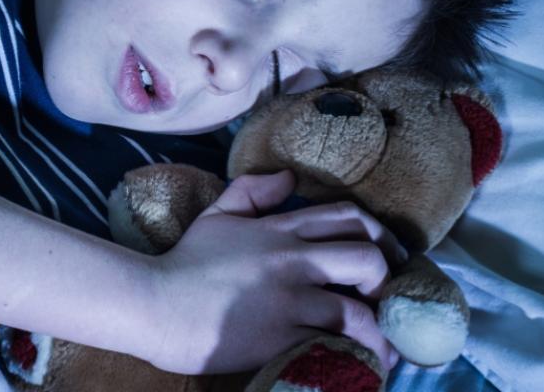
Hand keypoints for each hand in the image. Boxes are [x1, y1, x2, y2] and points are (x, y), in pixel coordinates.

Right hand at [143, 171, 403, 374]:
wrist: (154, 304)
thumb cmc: (183, 263)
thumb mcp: (216, 215)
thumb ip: (251, 191)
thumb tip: (289, 178)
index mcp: (279, 230)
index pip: (346, 217)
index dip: (379, 233)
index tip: (389, 254)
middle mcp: (292, 260)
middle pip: (366, 258)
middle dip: (387, 279)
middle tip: (388, 298)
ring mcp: (288, 300)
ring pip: (358, 310)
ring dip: (381, 332)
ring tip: (387, 348)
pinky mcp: (281, 336)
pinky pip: (333, 346)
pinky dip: (354, 356)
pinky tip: (361, 364)